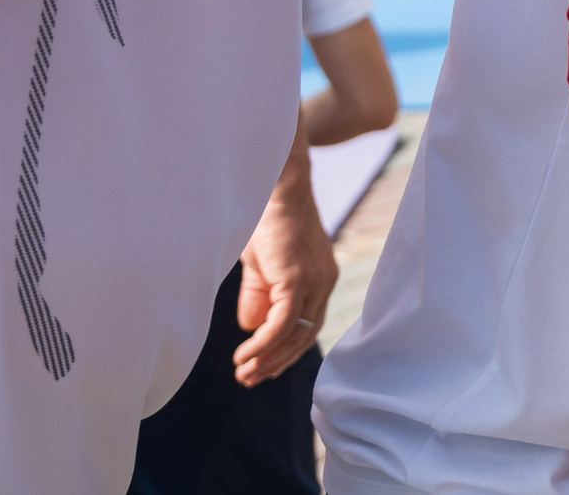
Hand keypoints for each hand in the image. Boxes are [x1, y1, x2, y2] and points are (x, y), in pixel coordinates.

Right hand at [233, 149, 337, 384]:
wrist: (274, 188)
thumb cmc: (266, 220)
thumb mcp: (261, 265)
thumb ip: (260, 295)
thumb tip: (252, 328)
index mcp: (321, 278)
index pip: (309, 325)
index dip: (286, 350)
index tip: (263, 368)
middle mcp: (324, 282)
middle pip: (305, 336)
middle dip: (276, 362)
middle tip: (250, 380)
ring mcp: (314, 281)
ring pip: (294, 334)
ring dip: (267, 359)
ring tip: (243, 374)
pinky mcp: (298, 279)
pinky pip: (282, 324)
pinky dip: (263, 344)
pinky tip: (245, 355)